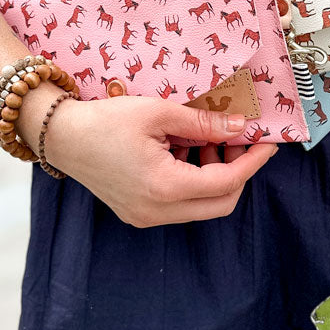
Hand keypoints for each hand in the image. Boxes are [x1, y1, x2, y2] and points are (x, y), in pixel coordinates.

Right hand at [43, 93, 277, 227]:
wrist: (59, 136)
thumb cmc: (104, 120)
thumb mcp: (158, 112)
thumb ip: (203, 123)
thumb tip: (240, 127)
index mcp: (164, 187)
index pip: (227, 182)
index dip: (252, 162)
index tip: (269, 143)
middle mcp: (156, 212)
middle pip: (220, 204)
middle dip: (238, 172)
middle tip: (239, 141)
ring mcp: (145, 217)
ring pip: (201, 206)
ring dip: (215, 176)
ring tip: (208, 140)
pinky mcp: (137, 213)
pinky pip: (180, 204)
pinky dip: (193, 181)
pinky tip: (186, 151)